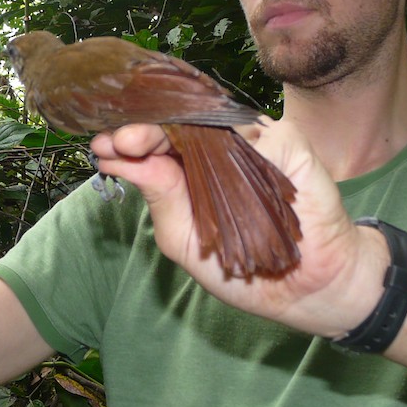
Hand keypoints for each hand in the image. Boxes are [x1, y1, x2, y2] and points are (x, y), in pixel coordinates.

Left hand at [89, 119, 388, 337]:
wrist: (306, 287)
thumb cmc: (242, 268)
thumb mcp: (184, 239)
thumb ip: (160, 198)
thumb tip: (123, 159)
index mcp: (192, 170)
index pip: (155, 143)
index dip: (127, 142)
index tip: (100, 148)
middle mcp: (220, 150)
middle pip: (177, 124)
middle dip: (141, 130)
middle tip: (114, 140)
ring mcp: (254, 143)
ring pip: (209, 119)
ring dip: (170, 126)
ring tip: (135, 138)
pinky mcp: (287, 143)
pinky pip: (252, 130)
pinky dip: (223, 132)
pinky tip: (199, 135)